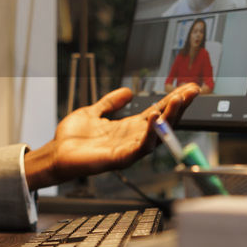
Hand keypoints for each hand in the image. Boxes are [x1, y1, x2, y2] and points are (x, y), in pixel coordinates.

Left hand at [24, 84, 200, 189]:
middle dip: (178, 107)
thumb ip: (110, 103)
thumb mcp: (94, 112)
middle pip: (162, 123)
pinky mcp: (118, 159)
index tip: (189, 87)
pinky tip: (155, 120)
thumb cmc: (72, 138)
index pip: (157, 112)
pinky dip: (149, 136)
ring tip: (178, 101)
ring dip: (169, 118)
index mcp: (129, 128)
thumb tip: (126, 91)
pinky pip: (139, 149)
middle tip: (192, 91)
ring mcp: (127, 150)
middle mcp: (132, 139)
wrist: (55, 154)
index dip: (173, 100)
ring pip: (156, 135)